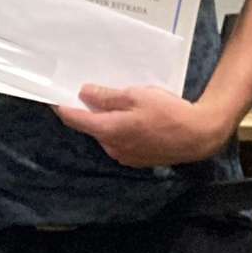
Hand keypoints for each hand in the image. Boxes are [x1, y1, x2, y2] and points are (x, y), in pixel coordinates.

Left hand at [59, 80, 231, 169]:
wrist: (198, 136)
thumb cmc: (169, 114)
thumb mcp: (135, 95)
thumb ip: (107, 97)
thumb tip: (84, 94)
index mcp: (108, 130)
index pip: (74, 119)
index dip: (61, 106)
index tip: (53, 97)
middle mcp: (112, 147)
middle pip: (92, 126)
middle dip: (90, 111)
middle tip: (96, 92)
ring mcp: (125, 156)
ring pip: (107, 134)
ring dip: (108, 121)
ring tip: (126, 104)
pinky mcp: (137, 159)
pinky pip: (121, 142)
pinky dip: (122, 129)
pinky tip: (138, 119)